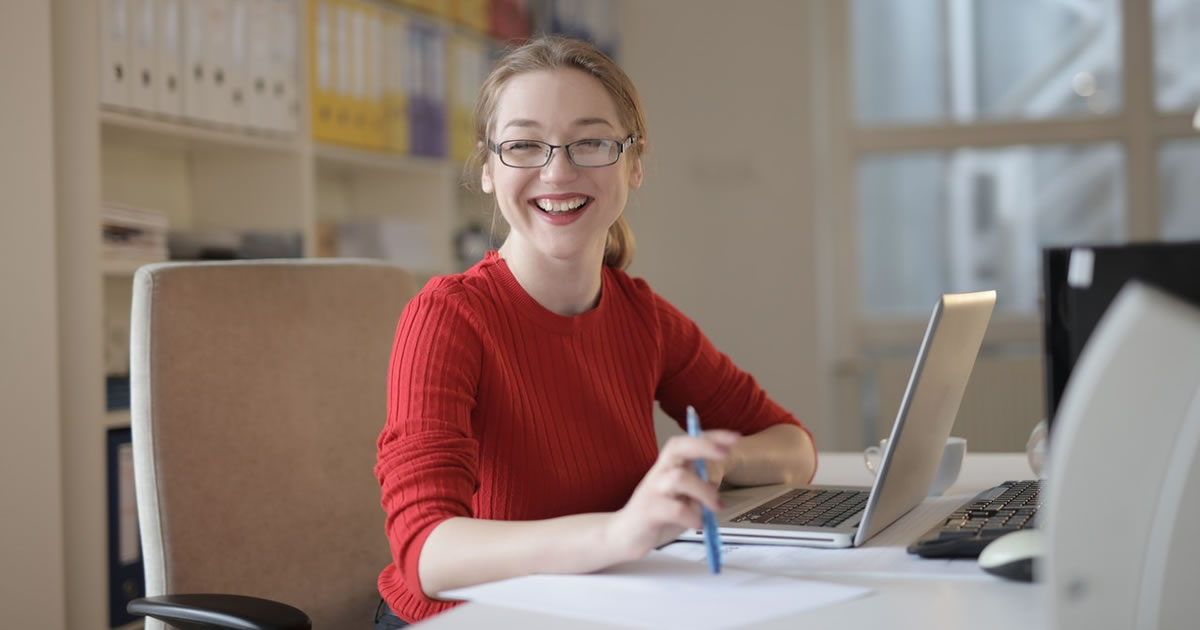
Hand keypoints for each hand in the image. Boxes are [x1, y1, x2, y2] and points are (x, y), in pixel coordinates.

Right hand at [604, 430, 739, 562]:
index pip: (688, 441)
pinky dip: (693, 517)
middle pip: (677, 447)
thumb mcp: (682, 497)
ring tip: (715, 507)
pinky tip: (697, 524)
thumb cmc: (658, 514)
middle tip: (726, 453)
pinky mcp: (649, 511)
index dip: (710, 437)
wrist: (624, 535)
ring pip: (679, 478)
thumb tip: (716, 485)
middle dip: (703, 446)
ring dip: (704, 491)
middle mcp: (659, 472)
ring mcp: (652, 490)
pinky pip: (675, 509)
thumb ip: (697, 488)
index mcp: (669, 466)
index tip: (734, 437)